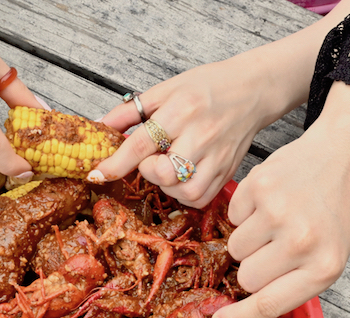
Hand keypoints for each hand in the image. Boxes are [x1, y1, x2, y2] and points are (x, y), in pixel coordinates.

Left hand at [88, 51, 287, 207]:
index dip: (114, 164)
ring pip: (183, 191)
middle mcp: (201, 136)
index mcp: (181, 111)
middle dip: (148, 171)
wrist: (251, 90)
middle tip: (152, 157)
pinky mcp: (228, 171)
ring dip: (167, 185)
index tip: (98, 174)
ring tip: (170, 165)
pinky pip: (200, 198)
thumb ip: (130, 111)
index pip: (140, 145)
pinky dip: (184, 194)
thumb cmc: (207, 87)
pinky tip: (182, 177)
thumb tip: (99, 126)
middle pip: (163, 173)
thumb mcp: (165, 89)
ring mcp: (217, 157)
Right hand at [214, 83, 349, 317]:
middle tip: (277, 246)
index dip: (240, 317)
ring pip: (235, 248)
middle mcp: (302, 242)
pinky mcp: (259, 186)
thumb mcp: (329, 258)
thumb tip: (241, 310)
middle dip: (255, 266)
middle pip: (247, 278)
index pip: (270, 303)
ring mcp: (278, 213)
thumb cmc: (333, 214)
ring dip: (249, 239)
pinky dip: (246, 211)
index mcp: (324, 268)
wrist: (342, 159)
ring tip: (277, 220)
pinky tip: (271, 200)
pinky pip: (232, 216)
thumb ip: (293, 283)